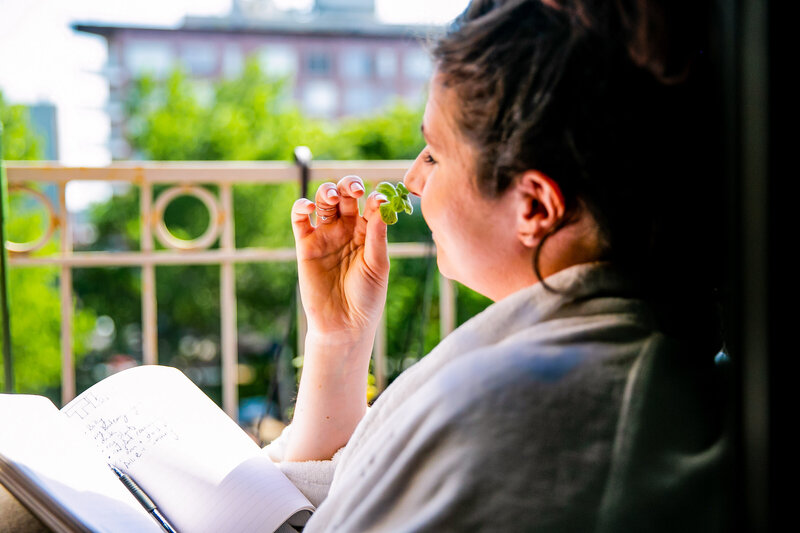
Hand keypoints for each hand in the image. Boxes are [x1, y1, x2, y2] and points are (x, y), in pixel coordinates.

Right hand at [291, 175, 389, 341]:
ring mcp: (325, 235)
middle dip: (349, 185)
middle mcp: (347, 229)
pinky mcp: (305, 245)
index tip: (380, 199)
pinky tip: (309, 207)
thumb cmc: (367, 297)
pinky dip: (301, 206)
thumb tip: (381, 204)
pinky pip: (300, 219)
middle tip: (355, 189)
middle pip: (345, 196)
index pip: (370, 204)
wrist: (344, 325)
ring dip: (327, 191)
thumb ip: (377, 235)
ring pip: (323, 201)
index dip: (375, 196)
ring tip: (332, 196)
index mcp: (368, 232)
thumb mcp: (377, 265)